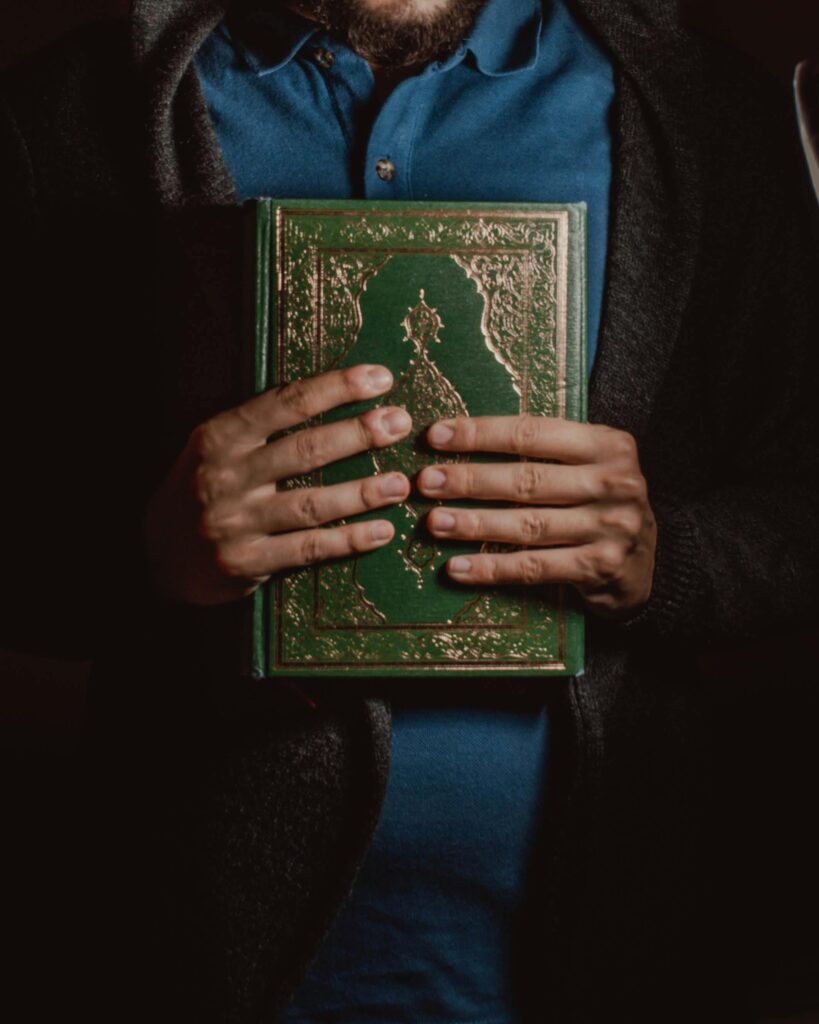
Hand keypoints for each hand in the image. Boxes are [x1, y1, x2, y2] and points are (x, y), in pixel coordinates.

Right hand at [145, 365, 411, 604]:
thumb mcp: (218, 447)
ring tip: (400, 484)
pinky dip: (349, 540)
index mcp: (220, 436)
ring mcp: (234, 522)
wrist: (156, 554)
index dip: (338, 388)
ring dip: (363, 492)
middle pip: (305, 450)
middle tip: (400, 423)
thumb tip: (338, 395)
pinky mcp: (246, 562)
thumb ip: (263, 424)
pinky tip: (381, 531)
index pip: (287, 402)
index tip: (381, 378)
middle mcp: (225, 475)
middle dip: (359, 434)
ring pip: (312, 503)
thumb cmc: (203, 489)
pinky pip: (309, 549)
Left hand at [418, 416, 656, 617]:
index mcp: (607, 444)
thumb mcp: (589, 464)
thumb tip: (462, 439)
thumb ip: (545, 448)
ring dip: (474, 524)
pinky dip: (492, 568)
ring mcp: (610, 527)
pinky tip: (458, 567)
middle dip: (470, 480)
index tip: (437, 436)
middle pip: (527, 480)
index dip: (481, 434)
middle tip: (426, 482)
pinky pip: (534, 567)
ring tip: (434, 522)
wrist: (649, 563)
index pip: (532, 432)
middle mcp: (614, 483)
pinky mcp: (600, 568)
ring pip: (527, 525)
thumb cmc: (600, 503)